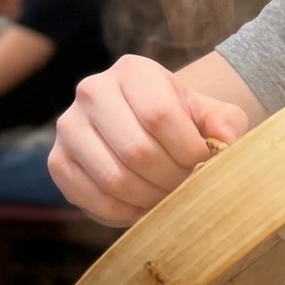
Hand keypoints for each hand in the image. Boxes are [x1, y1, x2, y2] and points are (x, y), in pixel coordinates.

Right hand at [48, 54, 248, 226]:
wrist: (148, 129)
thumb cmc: (184, 121)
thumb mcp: (211, 114)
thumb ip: (227, 122)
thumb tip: (226, 139)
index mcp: (134, 71)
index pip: (160, 116)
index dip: (188, 151)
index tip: (204, 164)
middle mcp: (92, 91)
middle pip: (137, 151)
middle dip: (172, 179)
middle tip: (187, 186)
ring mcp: (69, 126)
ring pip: (114, 178)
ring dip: (150, 199)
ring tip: (169, 197)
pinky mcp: (57, 161)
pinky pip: (91, 198)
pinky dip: (125, 213)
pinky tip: (144, 207)